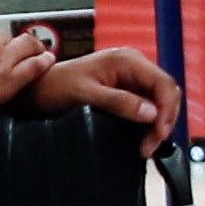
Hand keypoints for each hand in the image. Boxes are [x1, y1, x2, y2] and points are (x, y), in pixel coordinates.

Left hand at [39, 44, 181, 131]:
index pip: (164, 84)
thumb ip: (120, 102)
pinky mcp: (126, 90)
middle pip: (166, 93)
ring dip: (157, 124)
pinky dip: (148, 123)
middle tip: (151, 145)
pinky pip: (147, 106)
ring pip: (159, 101)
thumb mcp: (87, 95)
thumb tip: (151, 112)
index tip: (158, 134)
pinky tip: (141, 137)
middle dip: (164, 120)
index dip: (167, 110)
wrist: (37, 90)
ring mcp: (131, 78)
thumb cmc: (56, 87)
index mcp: (128, 60)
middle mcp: (134, 66)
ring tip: (146, 146)